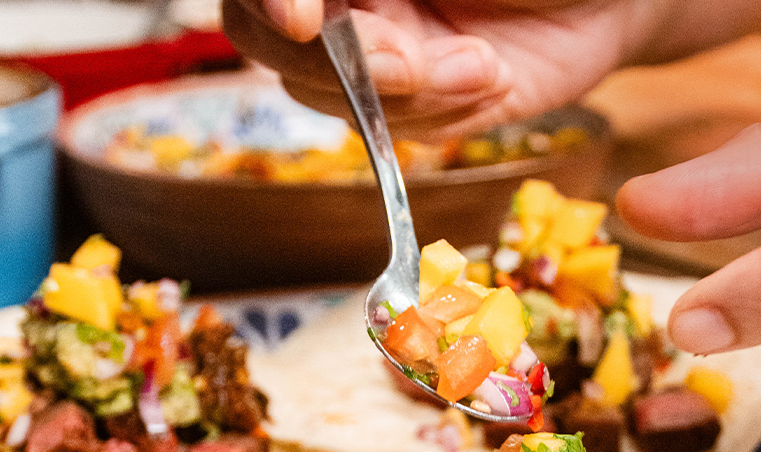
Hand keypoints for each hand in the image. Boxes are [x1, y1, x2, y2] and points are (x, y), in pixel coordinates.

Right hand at [220, 0, 760, 139]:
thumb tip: (307, 0)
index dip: (268, 2)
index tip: (303, 16)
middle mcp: (340, 2)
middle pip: (274, 48)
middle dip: (340, 65)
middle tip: (406, 62)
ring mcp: (373, 56)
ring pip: (336, 99)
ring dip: (410, 92)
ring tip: (483, 64)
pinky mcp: (419, 106)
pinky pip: (398, 130)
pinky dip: (445, 111)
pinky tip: (492, 76)